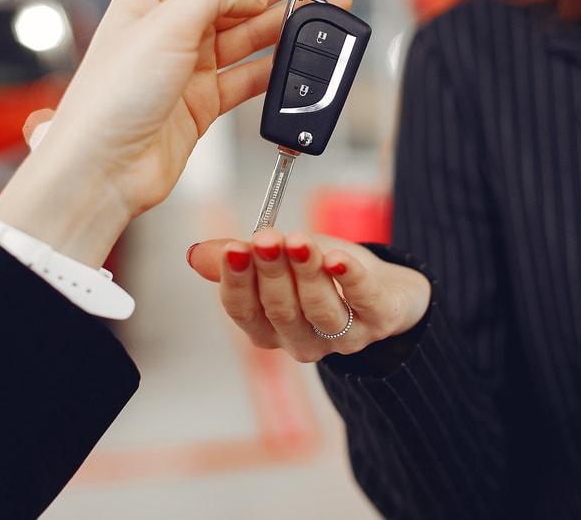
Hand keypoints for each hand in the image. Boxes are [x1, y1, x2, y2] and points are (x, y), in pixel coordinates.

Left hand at [0, 0, 352, 265]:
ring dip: (294, 20)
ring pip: (255, 33)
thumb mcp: (164, 25)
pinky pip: (252, 75)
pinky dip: (280, 66)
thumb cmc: (110, 100)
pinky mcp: (204, 102)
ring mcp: (192, 65)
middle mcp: (175, 27)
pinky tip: (303, 57)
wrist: (104, 169)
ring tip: (332, 7)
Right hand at [188, 229, 431, 361]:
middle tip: (265, 238)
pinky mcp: (379, 321)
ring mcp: (342, 337)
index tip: (232, 249)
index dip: (237, 281)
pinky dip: (349, 279)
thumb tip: (195, 254)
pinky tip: (338, 258)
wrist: (385, 287)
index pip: (244, 311)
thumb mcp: (277, 261)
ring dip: (306, 273)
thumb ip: (240, 258)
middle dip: (271, 271)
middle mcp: (302, 341)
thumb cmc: (323, 274)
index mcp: (269, 329)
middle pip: (280, 310)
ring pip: (319, 309)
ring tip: (298, 241)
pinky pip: (363, 301)